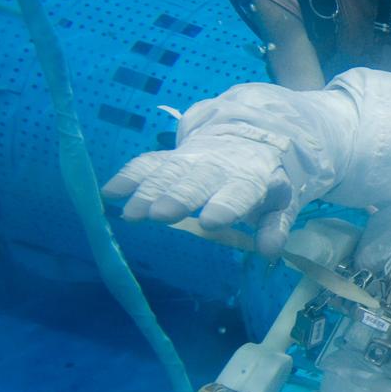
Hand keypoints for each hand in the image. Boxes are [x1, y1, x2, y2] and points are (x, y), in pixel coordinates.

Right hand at [102, 134, 300, 259]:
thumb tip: (270, 252)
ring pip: (167, 173)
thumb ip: (275, 227)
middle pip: (196, 181)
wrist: (247, 139)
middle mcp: (217, 166)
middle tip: (160, 215)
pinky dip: (127, 176)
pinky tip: (109, 193)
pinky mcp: (167, 158)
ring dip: (147, 191)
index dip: (224, 205)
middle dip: (177, 197)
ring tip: (131, 214)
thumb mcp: (281, 203)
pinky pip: (145, 163)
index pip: (238, 192)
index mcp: (250, 178)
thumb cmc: (264, 181)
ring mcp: (189, 160)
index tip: (208, 221)